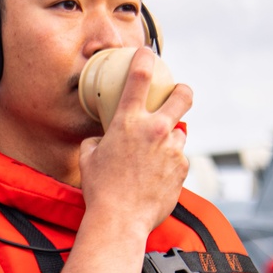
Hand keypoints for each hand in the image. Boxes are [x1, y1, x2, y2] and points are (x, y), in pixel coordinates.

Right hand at [79, 48, 191, 235]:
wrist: (119, 220)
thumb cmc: (100, 190)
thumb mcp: (89, 157)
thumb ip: (98, 140)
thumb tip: (101, 139)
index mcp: (128, 122)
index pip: (139, 77)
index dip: (145, 58)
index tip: (147, 53)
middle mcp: (155, 131)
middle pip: (183, 96)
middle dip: (183, 91)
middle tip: (179, 95)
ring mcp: (172, 150)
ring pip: (179, 134)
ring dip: (169, 140)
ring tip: (153, 159)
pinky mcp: (182, 169)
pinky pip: (178, 159)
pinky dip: (169, 164)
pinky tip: (154, 178)